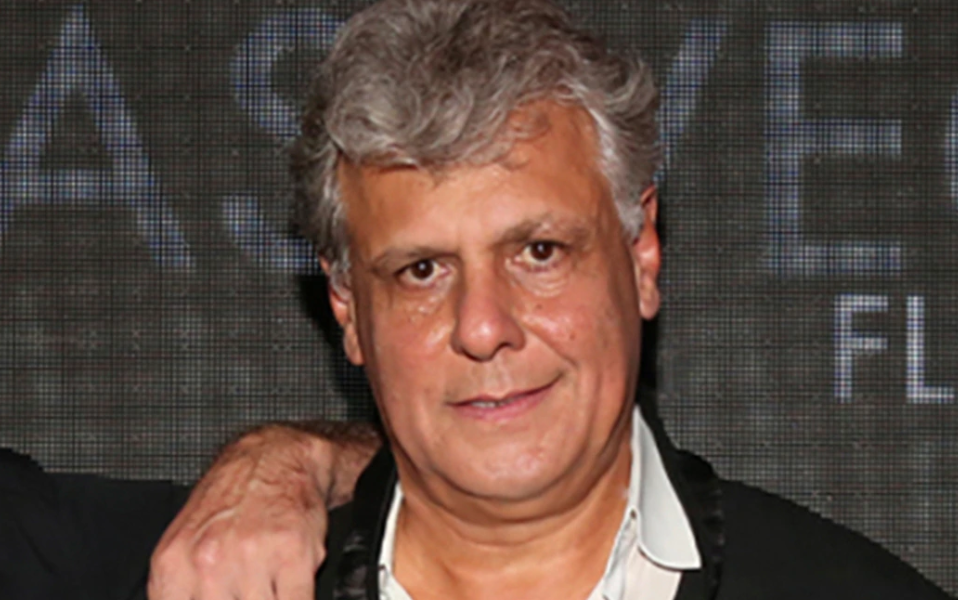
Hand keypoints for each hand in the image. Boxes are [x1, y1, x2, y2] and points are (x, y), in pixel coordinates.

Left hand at [148, 426, 331, 599]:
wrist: (274, 456)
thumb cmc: (231, 501)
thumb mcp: (184, 545)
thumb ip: (181, 591)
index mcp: (173, 565)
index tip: (223, 596)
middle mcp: (207, 562)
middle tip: (245, 587)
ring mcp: (251, 557)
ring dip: (268, 597)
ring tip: (269, 583)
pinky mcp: (293, 554)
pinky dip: (296, 599)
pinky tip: (290, 586)